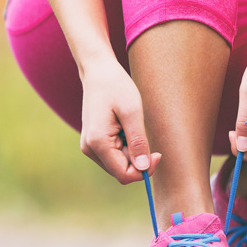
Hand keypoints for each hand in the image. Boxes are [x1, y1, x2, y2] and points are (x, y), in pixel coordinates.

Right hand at [79, 56, 159, 183]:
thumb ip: (138, 142)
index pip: (124, 175)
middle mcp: (90, 149)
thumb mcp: (132, 112)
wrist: (98, 71)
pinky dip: (126, 147)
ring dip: (132, 153)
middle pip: (122, 172)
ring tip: (131, 128)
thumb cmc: (116, 86)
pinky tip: (125, 129)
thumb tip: (143, 168)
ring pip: (119, 165)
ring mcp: (90, 147)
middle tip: (145, 136)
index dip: (144, 170)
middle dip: (138, 160)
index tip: (157, 153)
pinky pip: (115, 156)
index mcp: (98, 142)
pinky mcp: (94, 143)